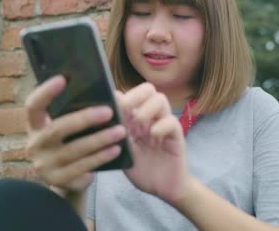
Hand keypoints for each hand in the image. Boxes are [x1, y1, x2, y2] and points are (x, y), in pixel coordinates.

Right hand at [25, 75, 125, 194]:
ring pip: (74, 150)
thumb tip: (105, 93)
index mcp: (35, 125)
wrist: (69, 179)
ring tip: (121, 131)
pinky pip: (82, 167)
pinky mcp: (58, 181)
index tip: (63, 78)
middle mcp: (35, 145)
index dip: (45, 92)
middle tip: (109, 111)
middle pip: (57, 129)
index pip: (33, 106)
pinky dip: (101, 157)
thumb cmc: (73, 142)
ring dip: (100, 139)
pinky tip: (116, 150)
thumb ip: (77, 112)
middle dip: (84, 119)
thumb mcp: (70, 128)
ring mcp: (44, 165)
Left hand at [116, 83, 190, 203]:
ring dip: (146, 112)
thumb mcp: (123, 151)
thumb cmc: (142, 170)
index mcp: (136, 118)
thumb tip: (101, 116)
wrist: (163, 189)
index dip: (119, 98)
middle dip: (133, 97)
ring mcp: (164, 124)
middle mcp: (151, 117)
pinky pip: (170, 121)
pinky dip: (159, 128)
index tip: (109, 110)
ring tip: (140, 131)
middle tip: (125, 114)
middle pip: (147, 88)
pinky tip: (153, 141)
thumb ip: (115, 134)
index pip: (129, 94)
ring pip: (160, 99)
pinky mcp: (176, 134)